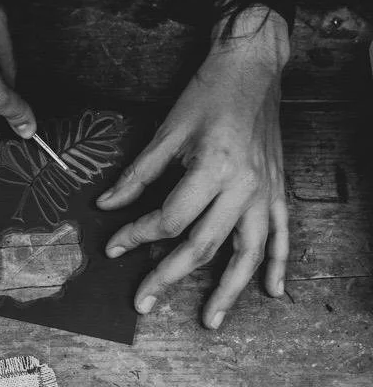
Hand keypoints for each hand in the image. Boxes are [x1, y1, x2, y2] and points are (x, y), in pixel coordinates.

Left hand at [97, 8, 289, 328]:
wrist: (251, 68)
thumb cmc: (208, 94)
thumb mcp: (166, 131)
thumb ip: (136, 174)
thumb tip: (106, 206)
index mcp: (213, 167)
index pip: (169, 219)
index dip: (136, 236)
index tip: (113, 248)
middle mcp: (243, 186)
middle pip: (204, 245)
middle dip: (169, 276)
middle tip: (144, 302)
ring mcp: (265, 191)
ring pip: (247, 253)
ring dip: (229, 290)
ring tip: (211, 319)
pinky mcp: (278, 190)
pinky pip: (281, 235)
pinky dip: (277, 265)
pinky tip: (271, 290)